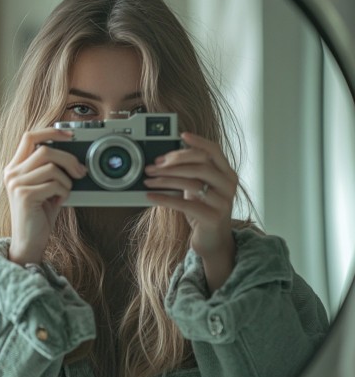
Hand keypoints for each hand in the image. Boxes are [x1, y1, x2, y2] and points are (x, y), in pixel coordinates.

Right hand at [3, 128, 85, 265]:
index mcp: (15, 167)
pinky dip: (63, 192)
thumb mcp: (45, 187)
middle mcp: (12, 173)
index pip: (30, 137)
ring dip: (66, 180)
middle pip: (45, 149)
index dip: (51, 131)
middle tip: (80, 171)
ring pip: (52, 166)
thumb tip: (74, 157)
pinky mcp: (24, 194)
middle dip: (68, 159)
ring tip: (64, 192)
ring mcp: (16, 183)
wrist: (29, 241)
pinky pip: (54, 183)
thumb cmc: (39, 215)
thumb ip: (52, 170)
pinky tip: (59, 200)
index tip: (69, 134)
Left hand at [144, 132, 237, 289]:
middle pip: (200, 164)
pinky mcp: (212, 218)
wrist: (213, 241)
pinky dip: (164, 198)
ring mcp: (222, 202)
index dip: (198, 141)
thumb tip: (164, 159)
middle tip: (153, 165)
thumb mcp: (200, 188)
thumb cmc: (203, 211)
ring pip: (191, 183)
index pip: (214, 151)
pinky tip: (150, 196)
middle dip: (173, 163)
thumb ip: (191, 172)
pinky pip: (184, 204)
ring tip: (148, 179)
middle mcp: (228, 185)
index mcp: (227, 174)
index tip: (181, 135)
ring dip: (165, 179)